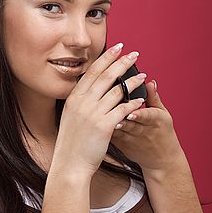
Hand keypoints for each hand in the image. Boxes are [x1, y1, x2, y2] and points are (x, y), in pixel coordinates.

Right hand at [51, 44, 147, 178]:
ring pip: (116, 91)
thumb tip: (90, 90)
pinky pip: (122, 109)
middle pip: (105, 77)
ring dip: (131, 81)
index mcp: (74, 98)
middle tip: (134, 53)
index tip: (117, 48)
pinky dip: (132, 102)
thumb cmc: (72, 143)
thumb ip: (80, 102)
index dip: (106, 58)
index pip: (92, 72)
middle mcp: (82, 103)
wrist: (69, 165)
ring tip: (142, 74)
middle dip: (121, 63)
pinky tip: (140, 98)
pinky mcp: (104, 126)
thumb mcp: (71, 117)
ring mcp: (92, 113)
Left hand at [110, 79, 185, 173]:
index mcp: (155, 121)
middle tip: (111, 112)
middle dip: (122, 119)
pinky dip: (106, 130)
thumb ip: (154, 98)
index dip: (138, 114)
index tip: (130, 111)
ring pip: (120, 132)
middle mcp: (144, 131)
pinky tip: (98, 124)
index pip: (147, 116)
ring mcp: (132, 140)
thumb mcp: (163, 115)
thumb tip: (150, 82)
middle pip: (131, 123)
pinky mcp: (123, 145)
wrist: (162, 160)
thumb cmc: (163, 133)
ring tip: (104, 121)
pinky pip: (114, 137)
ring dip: (112, 126)